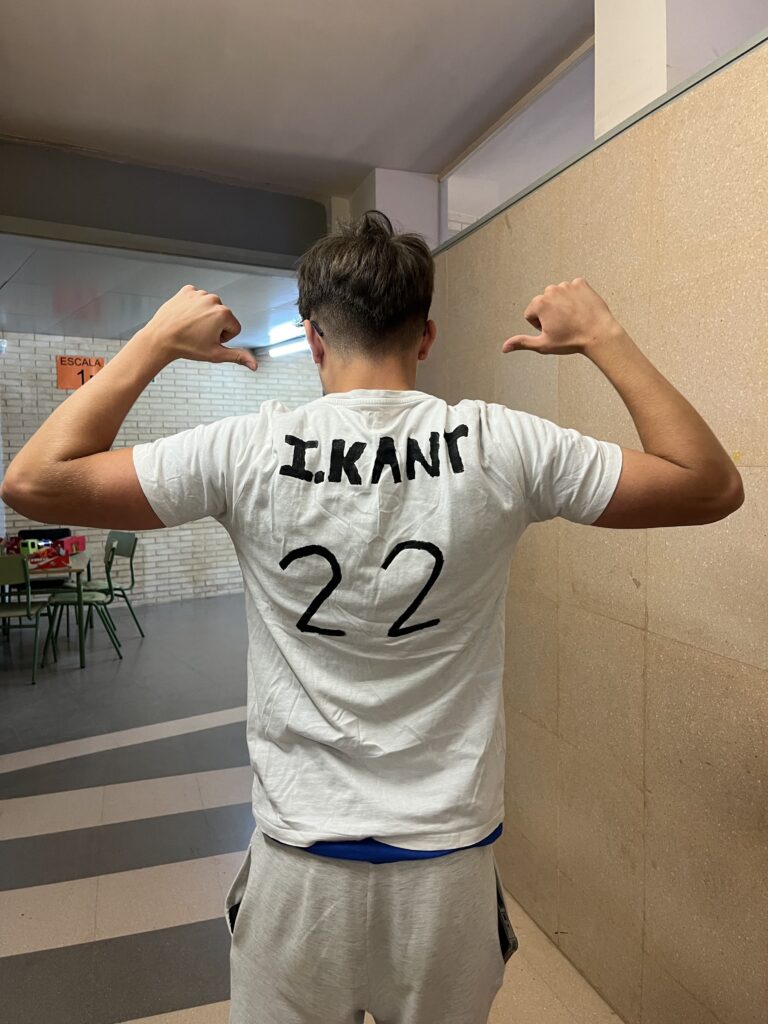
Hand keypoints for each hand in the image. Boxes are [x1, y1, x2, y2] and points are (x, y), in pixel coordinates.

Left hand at [141, 285, 257, 370]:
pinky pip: (197, 299)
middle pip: (223, 316)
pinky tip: (185, 316)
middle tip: (198, 334)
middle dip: (214, 326)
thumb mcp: (215, 354)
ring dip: (203, 317)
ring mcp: (199, 293)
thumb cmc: (186, 346)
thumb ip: (238, 357)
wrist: (160, 338)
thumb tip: (254, 365)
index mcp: (223, 314)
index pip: (235, 328)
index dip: (223, 338)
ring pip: (210, 308)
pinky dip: (192, 307)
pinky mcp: (186, 291)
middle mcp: (213, 300)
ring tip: (190, 326)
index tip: (209, 340)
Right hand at [502, 278, 620, 355]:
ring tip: (573, 318)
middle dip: (550, 313)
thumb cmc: (571, 341)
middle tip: (564, 326)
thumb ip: (522, 342)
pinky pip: (573, 288)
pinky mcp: (581, 283)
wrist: (599, 334)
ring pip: (558, 295)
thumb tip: (504, 347)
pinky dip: (575, 297)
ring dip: (562, 304)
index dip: (539, 325)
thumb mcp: (543, 345)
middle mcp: (551, 290)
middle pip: (544, 303)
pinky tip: (581, 309)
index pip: (530, 313)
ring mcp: (567, 285)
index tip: (552, 331)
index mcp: (539, 303)